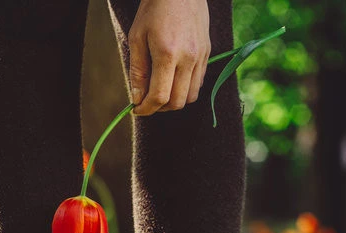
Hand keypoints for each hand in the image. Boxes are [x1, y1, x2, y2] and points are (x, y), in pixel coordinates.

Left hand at [128, 0, 209, 115]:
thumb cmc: (154, 10)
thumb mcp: (137, 37)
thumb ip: (138, 71)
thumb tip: (137, 97)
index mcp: (167, 54)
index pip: (160, 96)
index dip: (146, 109)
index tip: (137, 110)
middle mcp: (188, 58)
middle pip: (177, 102)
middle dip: (160, 108)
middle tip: (147, 102)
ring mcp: (201, 57)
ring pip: (191, 96)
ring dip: (174, 101)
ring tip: (161, 91)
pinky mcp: (208, 54)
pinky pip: (199, 83)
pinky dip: (185, 89)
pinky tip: (173, 80)